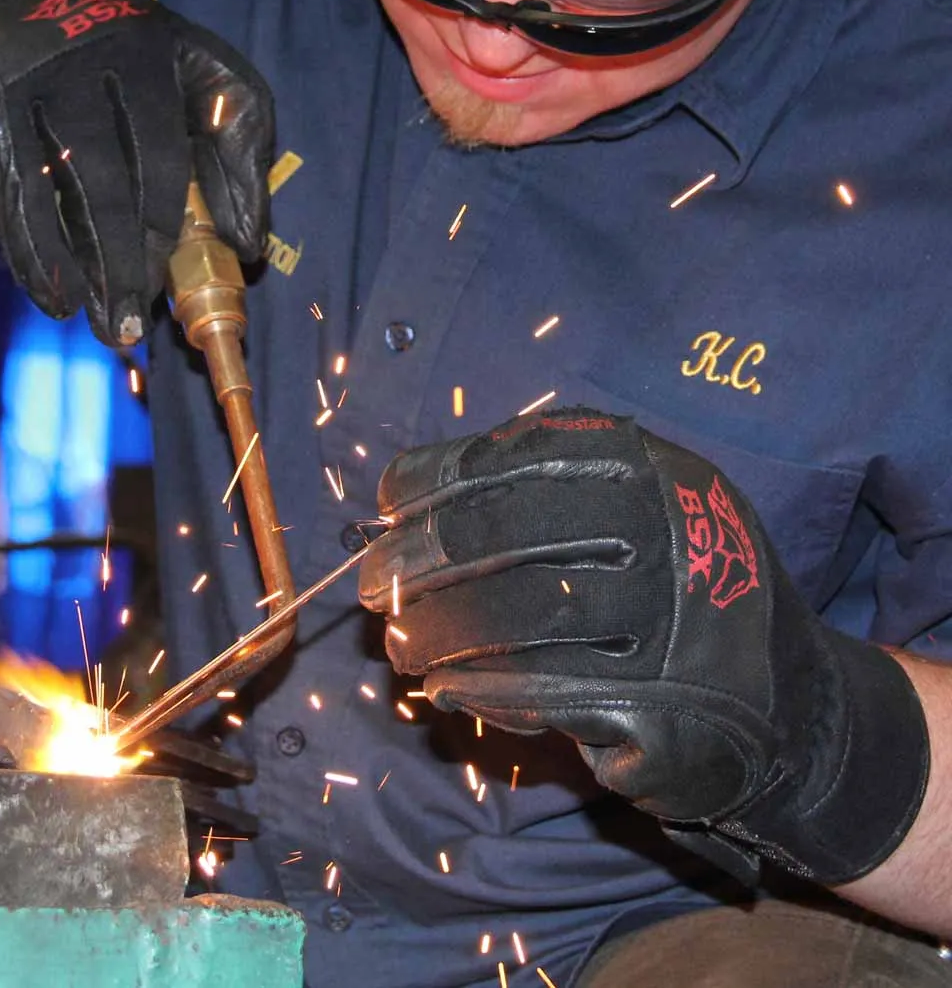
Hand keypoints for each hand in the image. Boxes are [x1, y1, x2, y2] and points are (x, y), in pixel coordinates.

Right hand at [0, 0, 272, 344]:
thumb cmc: (43, 67)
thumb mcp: (117, 81)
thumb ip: (177, 141)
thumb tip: (235, 244)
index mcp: (162, 35)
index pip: (236, 101)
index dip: (247, 182)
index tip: (242, 250)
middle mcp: (114, 41)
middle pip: (161, 160)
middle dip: (161, 247)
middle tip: (154, 304)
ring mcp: (47, 68)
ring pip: (95, 185)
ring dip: (111, 267)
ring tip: (116, 324)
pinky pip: (26, 197)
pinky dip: (44, 258)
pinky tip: (58, 297)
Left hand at [360, 407, 928, 884]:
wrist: (791, 704)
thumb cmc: (682, 590)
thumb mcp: (640, 508)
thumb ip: (542, 492)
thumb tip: (404, 500)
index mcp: (648, 467)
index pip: (514, 456)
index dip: (434, 480)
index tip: (387, 505)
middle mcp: (662, 532)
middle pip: (503, 532)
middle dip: (419, 559)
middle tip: (371, 586)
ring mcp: (665, 622)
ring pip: (516, 614)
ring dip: (437, 630)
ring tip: (400, 643)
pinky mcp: (660, 707)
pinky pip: (541, 692)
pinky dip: (480, 688)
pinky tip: (448, 688)